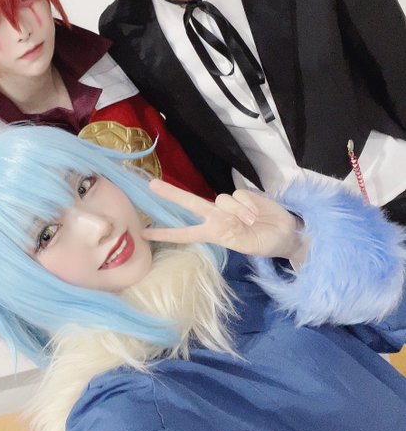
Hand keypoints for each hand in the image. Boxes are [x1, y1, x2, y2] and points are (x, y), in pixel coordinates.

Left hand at [142, 179, 306, 262]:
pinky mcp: (244, 195)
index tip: (144, 232)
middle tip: (151, 185)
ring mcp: (229, 205)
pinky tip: (256, 214)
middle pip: (190, 202)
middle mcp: (217, 216)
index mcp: (213, 233)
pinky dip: (247, 205)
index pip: (184, 233)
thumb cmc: (262, 243)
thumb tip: (231, 217)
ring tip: (251, 222)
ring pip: (221, 199)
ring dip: (236, 211)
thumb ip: (234, 231)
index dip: (165, 233)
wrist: (286, 234)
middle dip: (171, 194)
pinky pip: (238, 195)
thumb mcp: (244, 245)